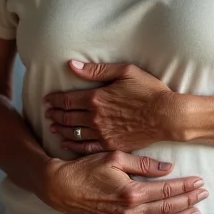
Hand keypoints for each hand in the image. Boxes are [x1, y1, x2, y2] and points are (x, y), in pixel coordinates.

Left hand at [45, 61, 175, 153]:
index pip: (67, 100)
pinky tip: (67, 143)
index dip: (55, 100)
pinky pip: (86, 148)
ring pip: (74, 133)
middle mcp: (95, 118)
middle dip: (55, 114)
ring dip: (61, 129)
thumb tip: (72, 65)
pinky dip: (73, 146)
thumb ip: (96, 70)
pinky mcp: (111, 145)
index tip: (47, 100)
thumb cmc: (148, 91)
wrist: (166, 116)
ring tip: (53, 126)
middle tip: (47, 113)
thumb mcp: (124, 72)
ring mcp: (102, 134)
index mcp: (96, 98)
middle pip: (67, 117)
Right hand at [46, 151, 207, 213]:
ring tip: (193, 212)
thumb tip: (168, 168)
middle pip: (166, 208)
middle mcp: (129, 212)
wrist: (61, 187)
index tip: (200, 182)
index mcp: (132, 192)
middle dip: (188, 201)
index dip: (185, 187)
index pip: (167, 190)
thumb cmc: (87, 167)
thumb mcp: (115, 157)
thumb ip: (143, 164)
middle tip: (204, 195)